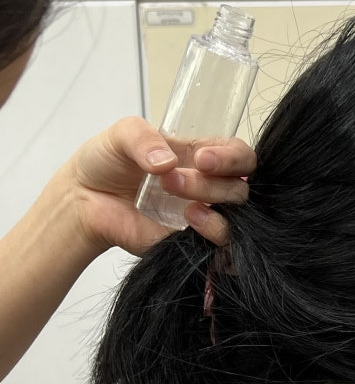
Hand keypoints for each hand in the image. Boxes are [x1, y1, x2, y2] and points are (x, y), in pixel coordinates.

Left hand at [61, 116, 256, 254]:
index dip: (232, 159)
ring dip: (215, 211)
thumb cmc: (107, 163)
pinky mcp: (192, 244)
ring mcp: (204, 219)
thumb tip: (167, 163)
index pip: (241, 158)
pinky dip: (215, 237)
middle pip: (239, 190)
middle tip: (170, 181)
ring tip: (184, 208)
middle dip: (210, 185)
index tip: (203, 159)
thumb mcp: (121, 134)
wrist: (83, 200)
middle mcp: (209, 189)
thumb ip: (144, 138)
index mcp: (203, 158)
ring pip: (238, 220)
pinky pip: (223, 249)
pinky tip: (191, 224)